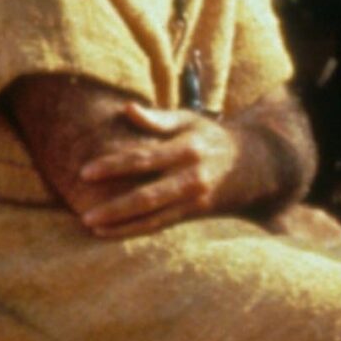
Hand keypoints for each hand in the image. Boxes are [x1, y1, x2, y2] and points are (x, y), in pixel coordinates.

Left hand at [74, 102, 249, 237]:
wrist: (255, 165)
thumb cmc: (211, 138)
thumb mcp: (190, 121)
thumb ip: (158, 118)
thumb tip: (127, 108)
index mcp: (186, 148)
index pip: (144, 158)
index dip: (113, 166)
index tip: (85, 172)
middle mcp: (191, 176)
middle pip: (148, 195)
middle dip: (115, 207)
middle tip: (85, 214)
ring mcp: (195, 198)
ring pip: (154, 216)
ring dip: (122, 224)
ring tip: (91, 226)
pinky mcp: (195, 213)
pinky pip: (161, 224)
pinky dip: (135, 229)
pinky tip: (110, 232)